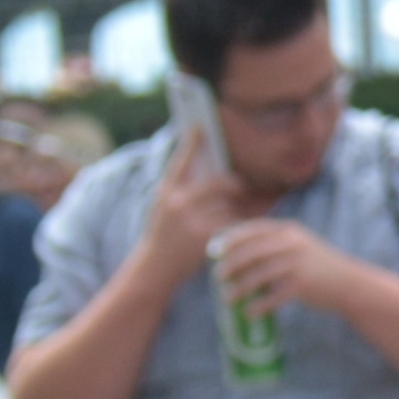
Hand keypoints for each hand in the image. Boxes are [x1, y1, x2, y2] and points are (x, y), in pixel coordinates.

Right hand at [135, 127, 252, 281]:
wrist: (153, 271)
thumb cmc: (160, 239)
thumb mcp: (162, 210)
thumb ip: (180, 193)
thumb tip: (207, 176)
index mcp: (167, 192)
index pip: (181, 161)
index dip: (192, 143)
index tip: (202, 127)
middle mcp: (177, 202)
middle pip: (218, 183)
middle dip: (235, 186)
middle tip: (242, 188)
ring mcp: (191, 219)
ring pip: (228, 205)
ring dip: (238, 209)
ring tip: (240, 213)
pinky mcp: (204, 236)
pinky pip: (232, 224)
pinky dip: (240, 226)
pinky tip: (245, 229)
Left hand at [213, 215, 357, 317]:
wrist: (348, 282)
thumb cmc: (319, 265)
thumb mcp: (300, 244)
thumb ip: (276, 243)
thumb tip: (239, 252)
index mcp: (288, 230)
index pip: (253, 230)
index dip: (231, 239)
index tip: (215, 251)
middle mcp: (291, 243)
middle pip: (251, 252)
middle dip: (230, 264)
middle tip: (217, 277)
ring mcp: (296, 264)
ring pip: (258, 275)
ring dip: (239, 288)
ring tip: (228, 299)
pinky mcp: (301, 285)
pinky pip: (272, 297)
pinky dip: (258, 306)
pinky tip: (250, 313)